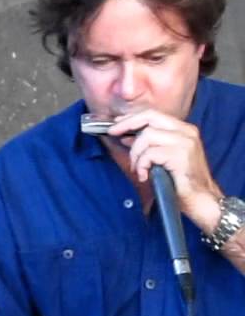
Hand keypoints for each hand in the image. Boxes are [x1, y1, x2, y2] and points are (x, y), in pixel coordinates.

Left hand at [109, 110, 221, 228]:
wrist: (202, 200)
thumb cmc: (181, 182)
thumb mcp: (162, 158)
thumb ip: (147, 144)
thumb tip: (126, 136)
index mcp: (183, 130)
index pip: (153, 114)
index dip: (131, 118)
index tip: (116, 124)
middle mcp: (186, 132)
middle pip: (150, 117)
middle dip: (127, 124)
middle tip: (113, 133)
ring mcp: (185, 142)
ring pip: (147, 136)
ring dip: (135, 154)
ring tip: (138, 168)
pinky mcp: (181, 155)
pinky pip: (149, 154)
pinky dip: (141, 165)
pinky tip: (145, 175)